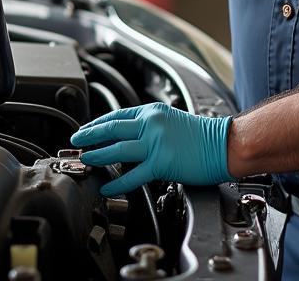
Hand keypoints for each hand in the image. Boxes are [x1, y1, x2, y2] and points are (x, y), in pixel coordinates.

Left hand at [70, 103, 233, 196]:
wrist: (223, 144)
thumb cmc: (201, 135)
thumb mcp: (171, 120)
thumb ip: (149, 127)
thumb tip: (129, 137)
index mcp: (153, 112)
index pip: (118, 115)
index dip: (98, 124)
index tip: (85, 130)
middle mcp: (151, 124)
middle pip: (112, 128)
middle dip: (90, 135)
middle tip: (76, 142)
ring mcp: (156, 143)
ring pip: (117, 149)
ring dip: (98, 155)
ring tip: (86, 160)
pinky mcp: (162, 163)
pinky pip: (133, 175)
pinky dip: (118, 182)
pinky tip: (108, 186)